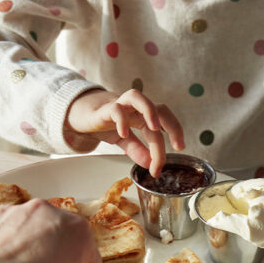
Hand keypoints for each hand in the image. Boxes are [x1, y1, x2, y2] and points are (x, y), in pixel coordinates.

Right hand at [64, 88, 184, 176]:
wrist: (83, 118)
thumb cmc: (106, 125)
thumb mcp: (124, 141)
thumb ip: (137, 150)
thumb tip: (150, 164)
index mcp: (143, 116)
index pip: (164, 120)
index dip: (175, 132)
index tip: (180, 148)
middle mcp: (135, 108)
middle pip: (158, 108)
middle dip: (171, 124)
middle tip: (177, 145)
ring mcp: (120, 105)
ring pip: (138, 98)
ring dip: (149, 111)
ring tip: (155, 129)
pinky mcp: (105, 109)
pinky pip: (115, 109)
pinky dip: (121, 120)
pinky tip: (124, 133)